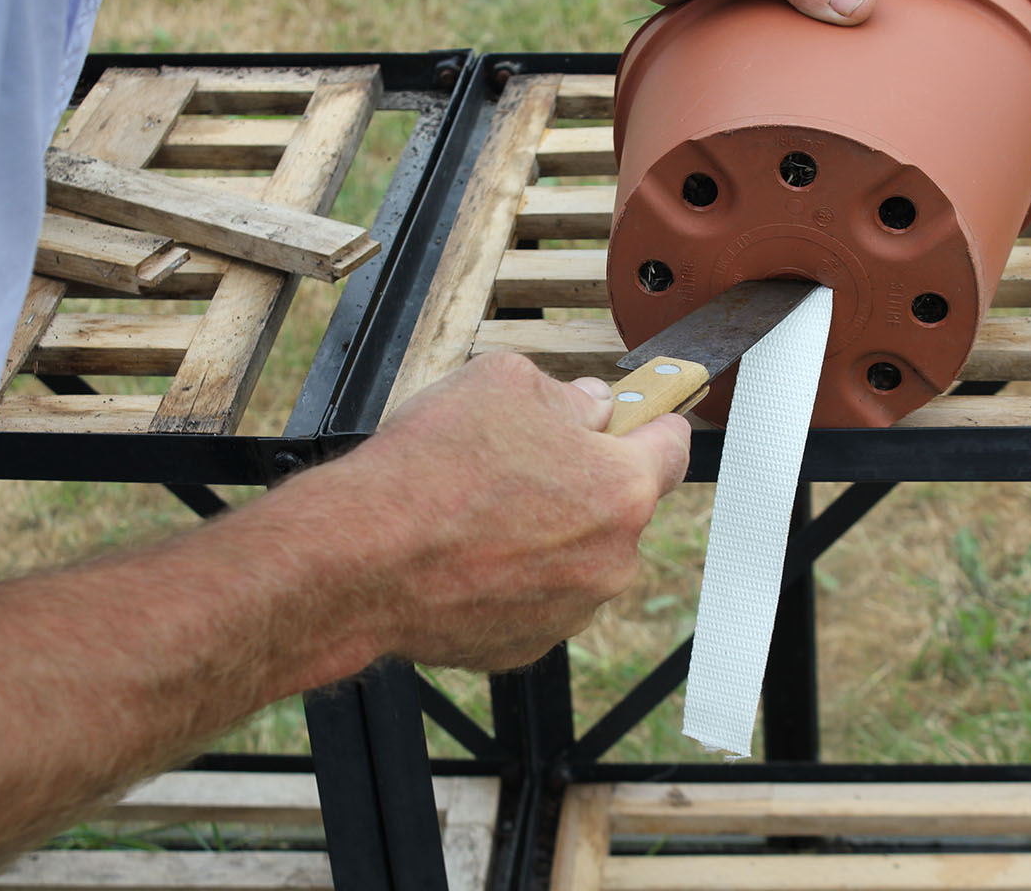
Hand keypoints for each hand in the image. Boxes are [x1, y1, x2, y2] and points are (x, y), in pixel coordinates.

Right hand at [275, 353, 690, 673]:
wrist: (359, 559)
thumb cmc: (430, 468)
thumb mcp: (503, 383)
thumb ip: (565, 394)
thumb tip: (589, 407)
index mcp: (622, 490)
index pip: (671, 446)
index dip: (649, 422)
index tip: (633, 418)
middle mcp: (611, 560)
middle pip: (617, 506)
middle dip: (580, 481)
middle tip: (518, 462)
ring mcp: (568, 612)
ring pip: (575, 557)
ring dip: (544, 534)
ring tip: (477, 511)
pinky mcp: (523, 647)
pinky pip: (533, 599)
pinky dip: (508, 578)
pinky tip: (462, 555)